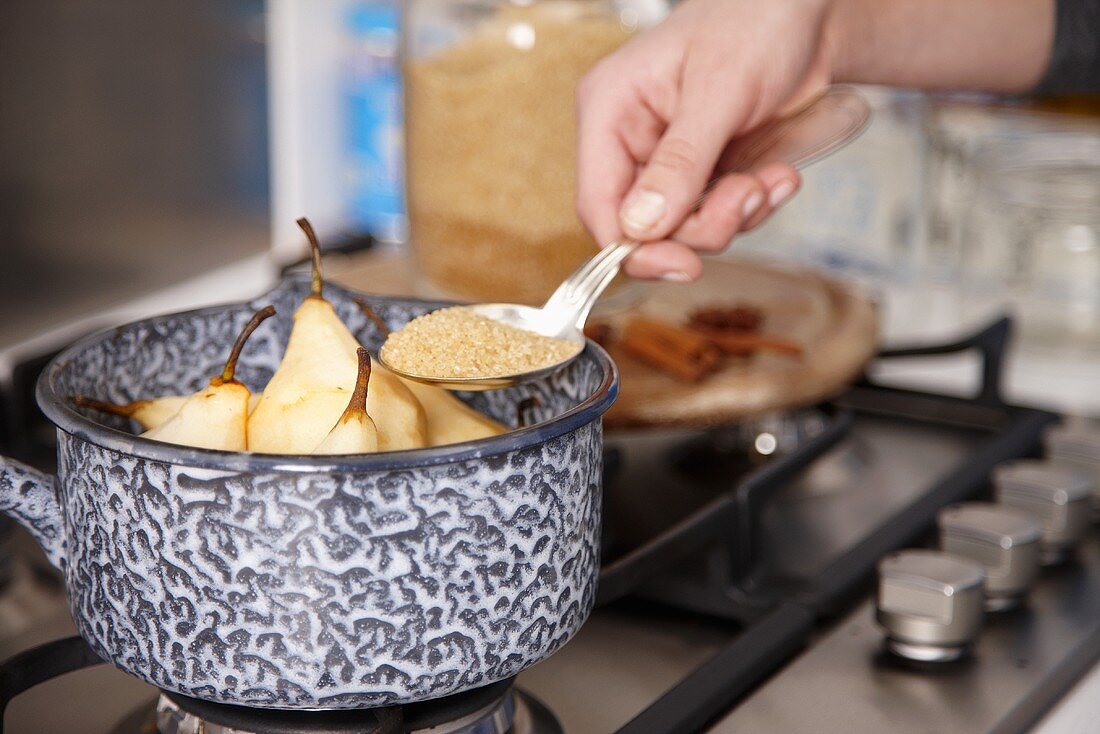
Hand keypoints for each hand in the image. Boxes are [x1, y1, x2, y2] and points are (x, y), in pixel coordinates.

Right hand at [576, 0, 835, 280]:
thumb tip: (639, 226)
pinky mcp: (703, 172)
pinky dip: (752, 206)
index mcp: (609, 110)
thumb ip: (680, 161)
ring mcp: (667, 160)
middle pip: (644, 226)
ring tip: (770, 179)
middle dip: (702, 224)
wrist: (810, 12)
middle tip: (748, 196)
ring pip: (685, 228)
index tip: (683, 264)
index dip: (633, 246)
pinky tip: (777, 176)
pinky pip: (717, 216)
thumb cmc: (757, 21)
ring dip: (735, 214)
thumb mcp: (718, 90)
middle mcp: (630, 140)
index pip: (598, 203)